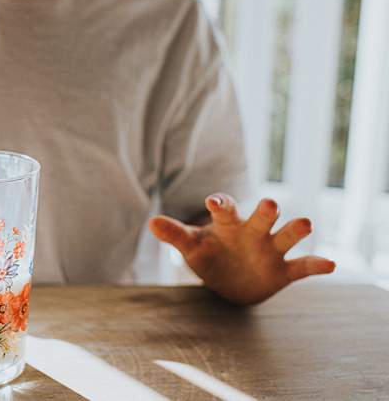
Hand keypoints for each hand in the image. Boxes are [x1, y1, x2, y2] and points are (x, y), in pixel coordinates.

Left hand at [149, 194, 335, 304]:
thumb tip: (151, 222)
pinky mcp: (283, 271)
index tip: (213, 201)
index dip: (220, 204)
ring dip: (295, 230)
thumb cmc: (210, 256)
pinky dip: (316, 265)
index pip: (226, 209)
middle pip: (262, 218)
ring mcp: (270, 250)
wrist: (229, 282)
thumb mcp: (191, 248)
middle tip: (269, 203)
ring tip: (305, 223)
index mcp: (229, 224)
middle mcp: (254, 232)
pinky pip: (302, 267)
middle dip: (266, 211)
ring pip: (286, 236)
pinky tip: (331, 264)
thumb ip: (175, 235)